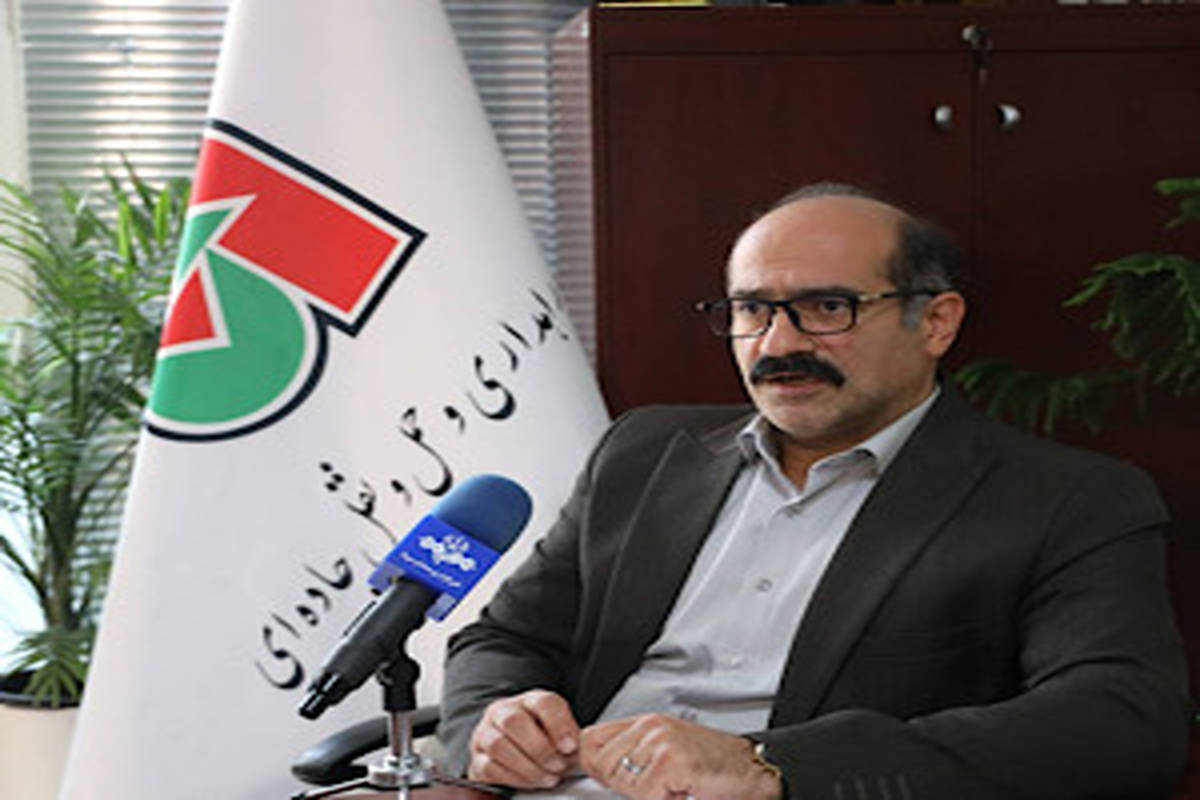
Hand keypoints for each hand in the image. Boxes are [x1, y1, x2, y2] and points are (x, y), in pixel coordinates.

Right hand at [467, 689, 580, 788]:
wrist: (511, 750)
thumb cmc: (540, 739)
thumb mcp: (558, 732)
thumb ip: (568, 736)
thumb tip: (582, 750)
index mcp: (528, 700)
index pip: (543, 702)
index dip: (558, 724)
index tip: (571, 746)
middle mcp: (502, 712)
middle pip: (514, 720)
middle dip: (540, 748)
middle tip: (559, 765)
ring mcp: (485, 734)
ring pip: (498, 744)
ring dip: (527, 766)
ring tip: (548, 777)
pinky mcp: (477, 759)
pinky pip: (489, 768)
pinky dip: (514, 778)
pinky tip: (531, 782)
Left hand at [579, 714, 780, 799]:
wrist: (754, 770)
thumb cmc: (715, 768)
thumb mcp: (667, 755)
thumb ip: (634, 758)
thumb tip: (595, 771)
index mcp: (647, 724)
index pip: (591, 739)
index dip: (590, 764)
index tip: (598, 779)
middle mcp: (651, 728)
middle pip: (600, 763)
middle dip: (621, 785)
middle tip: (655, 788)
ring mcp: (661, 743)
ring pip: (621, 781)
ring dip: (644, 795)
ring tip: (671, 789)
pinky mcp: (672, 762)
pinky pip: (646, 794)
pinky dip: (663, 799)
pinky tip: (683, 792)